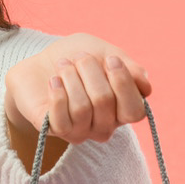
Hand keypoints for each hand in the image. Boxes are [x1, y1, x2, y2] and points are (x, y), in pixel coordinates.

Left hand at [3, 35, 152, 158]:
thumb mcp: (104, 51)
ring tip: (63, 65)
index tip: (110, 59)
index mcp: (122, 109)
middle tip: (79, 57)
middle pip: (105, 102)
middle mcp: (104, 126)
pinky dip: (57, 93)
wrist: (39, 63)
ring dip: (71, 78)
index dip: (123, 83)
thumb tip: (145, 84)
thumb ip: (128, 66)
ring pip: (81, 108)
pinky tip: (53, 81)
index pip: (135, 110)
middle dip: (90, 71)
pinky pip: (61, 119)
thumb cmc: (76, 58)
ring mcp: (80, 132)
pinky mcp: (55, 131)